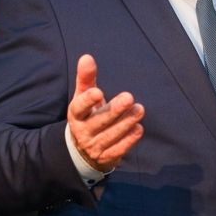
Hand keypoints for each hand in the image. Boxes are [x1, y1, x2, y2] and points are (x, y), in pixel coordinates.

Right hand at [67, 54, 144, 171]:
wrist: (82, 150)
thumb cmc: (87, 115)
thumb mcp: (83, 97)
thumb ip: (86, 78)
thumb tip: (87, 57)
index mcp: (76, 115)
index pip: (79, 108)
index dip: (87, 101)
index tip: (98, 92)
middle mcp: (83, 132)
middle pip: (99, 122)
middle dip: (115, 110)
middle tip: (129, 97)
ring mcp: (94, 147)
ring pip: (111, 135)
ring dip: (126, 123)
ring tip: (139, 110)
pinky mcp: (106, 157)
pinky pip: (118, 149)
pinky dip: (129, 139)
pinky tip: (138, 128)